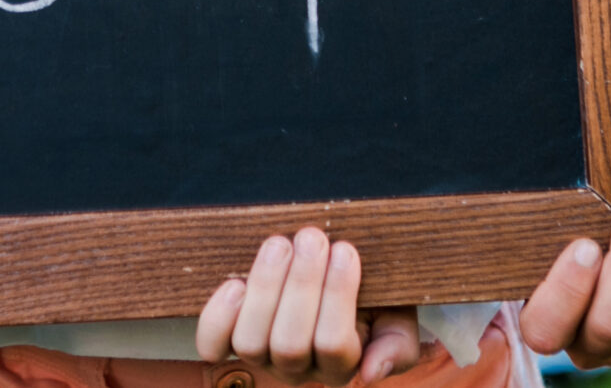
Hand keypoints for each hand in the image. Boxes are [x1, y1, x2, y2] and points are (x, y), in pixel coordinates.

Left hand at [195, 228, 420, 384]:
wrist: (333, 272)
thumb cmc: (370, 294)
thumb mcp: (397, 314)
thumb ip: (397, 344)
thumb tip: (372, 373)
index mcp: (341, 365)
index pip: (335, 344)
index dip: (337, 295)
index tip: (346, 249)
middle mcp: (298, 369)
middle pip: (290, 344)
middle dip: (301, 284)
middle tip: (312, 237)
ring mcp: (261, 356)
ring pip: (251, 342)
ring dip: (264, 288)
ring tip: (279, 244)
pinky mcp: (229, 339)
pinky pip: (213, 343)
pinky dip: (219, 316)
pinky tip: (236, 283)